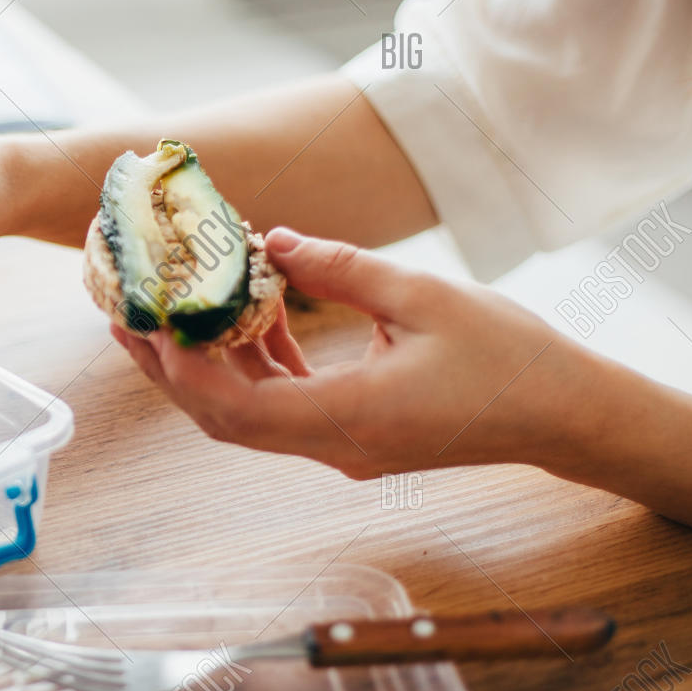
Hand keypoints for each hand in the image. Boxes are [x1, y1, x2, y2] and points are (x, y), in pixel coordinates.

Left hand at [111, 228, 596, 477]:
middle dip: (171, 370)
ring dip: (207, 370)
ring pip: (249, 419)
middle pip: (225, 420)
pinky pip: (285, 411)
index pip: (236, 408)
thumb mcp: (423, 296)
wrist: (564, 415)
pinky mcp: (354, 438)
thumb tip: (269, 241)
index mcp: (349, 416)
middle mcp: (334, 446)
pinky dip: (257, 372)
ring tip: (166, 318)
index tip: (147, 323)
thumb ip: (339, 268)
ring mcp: (342, 449)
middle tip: (127, 319)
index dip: (182, 369)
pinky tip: (252, 324)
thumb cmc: (508, 357)